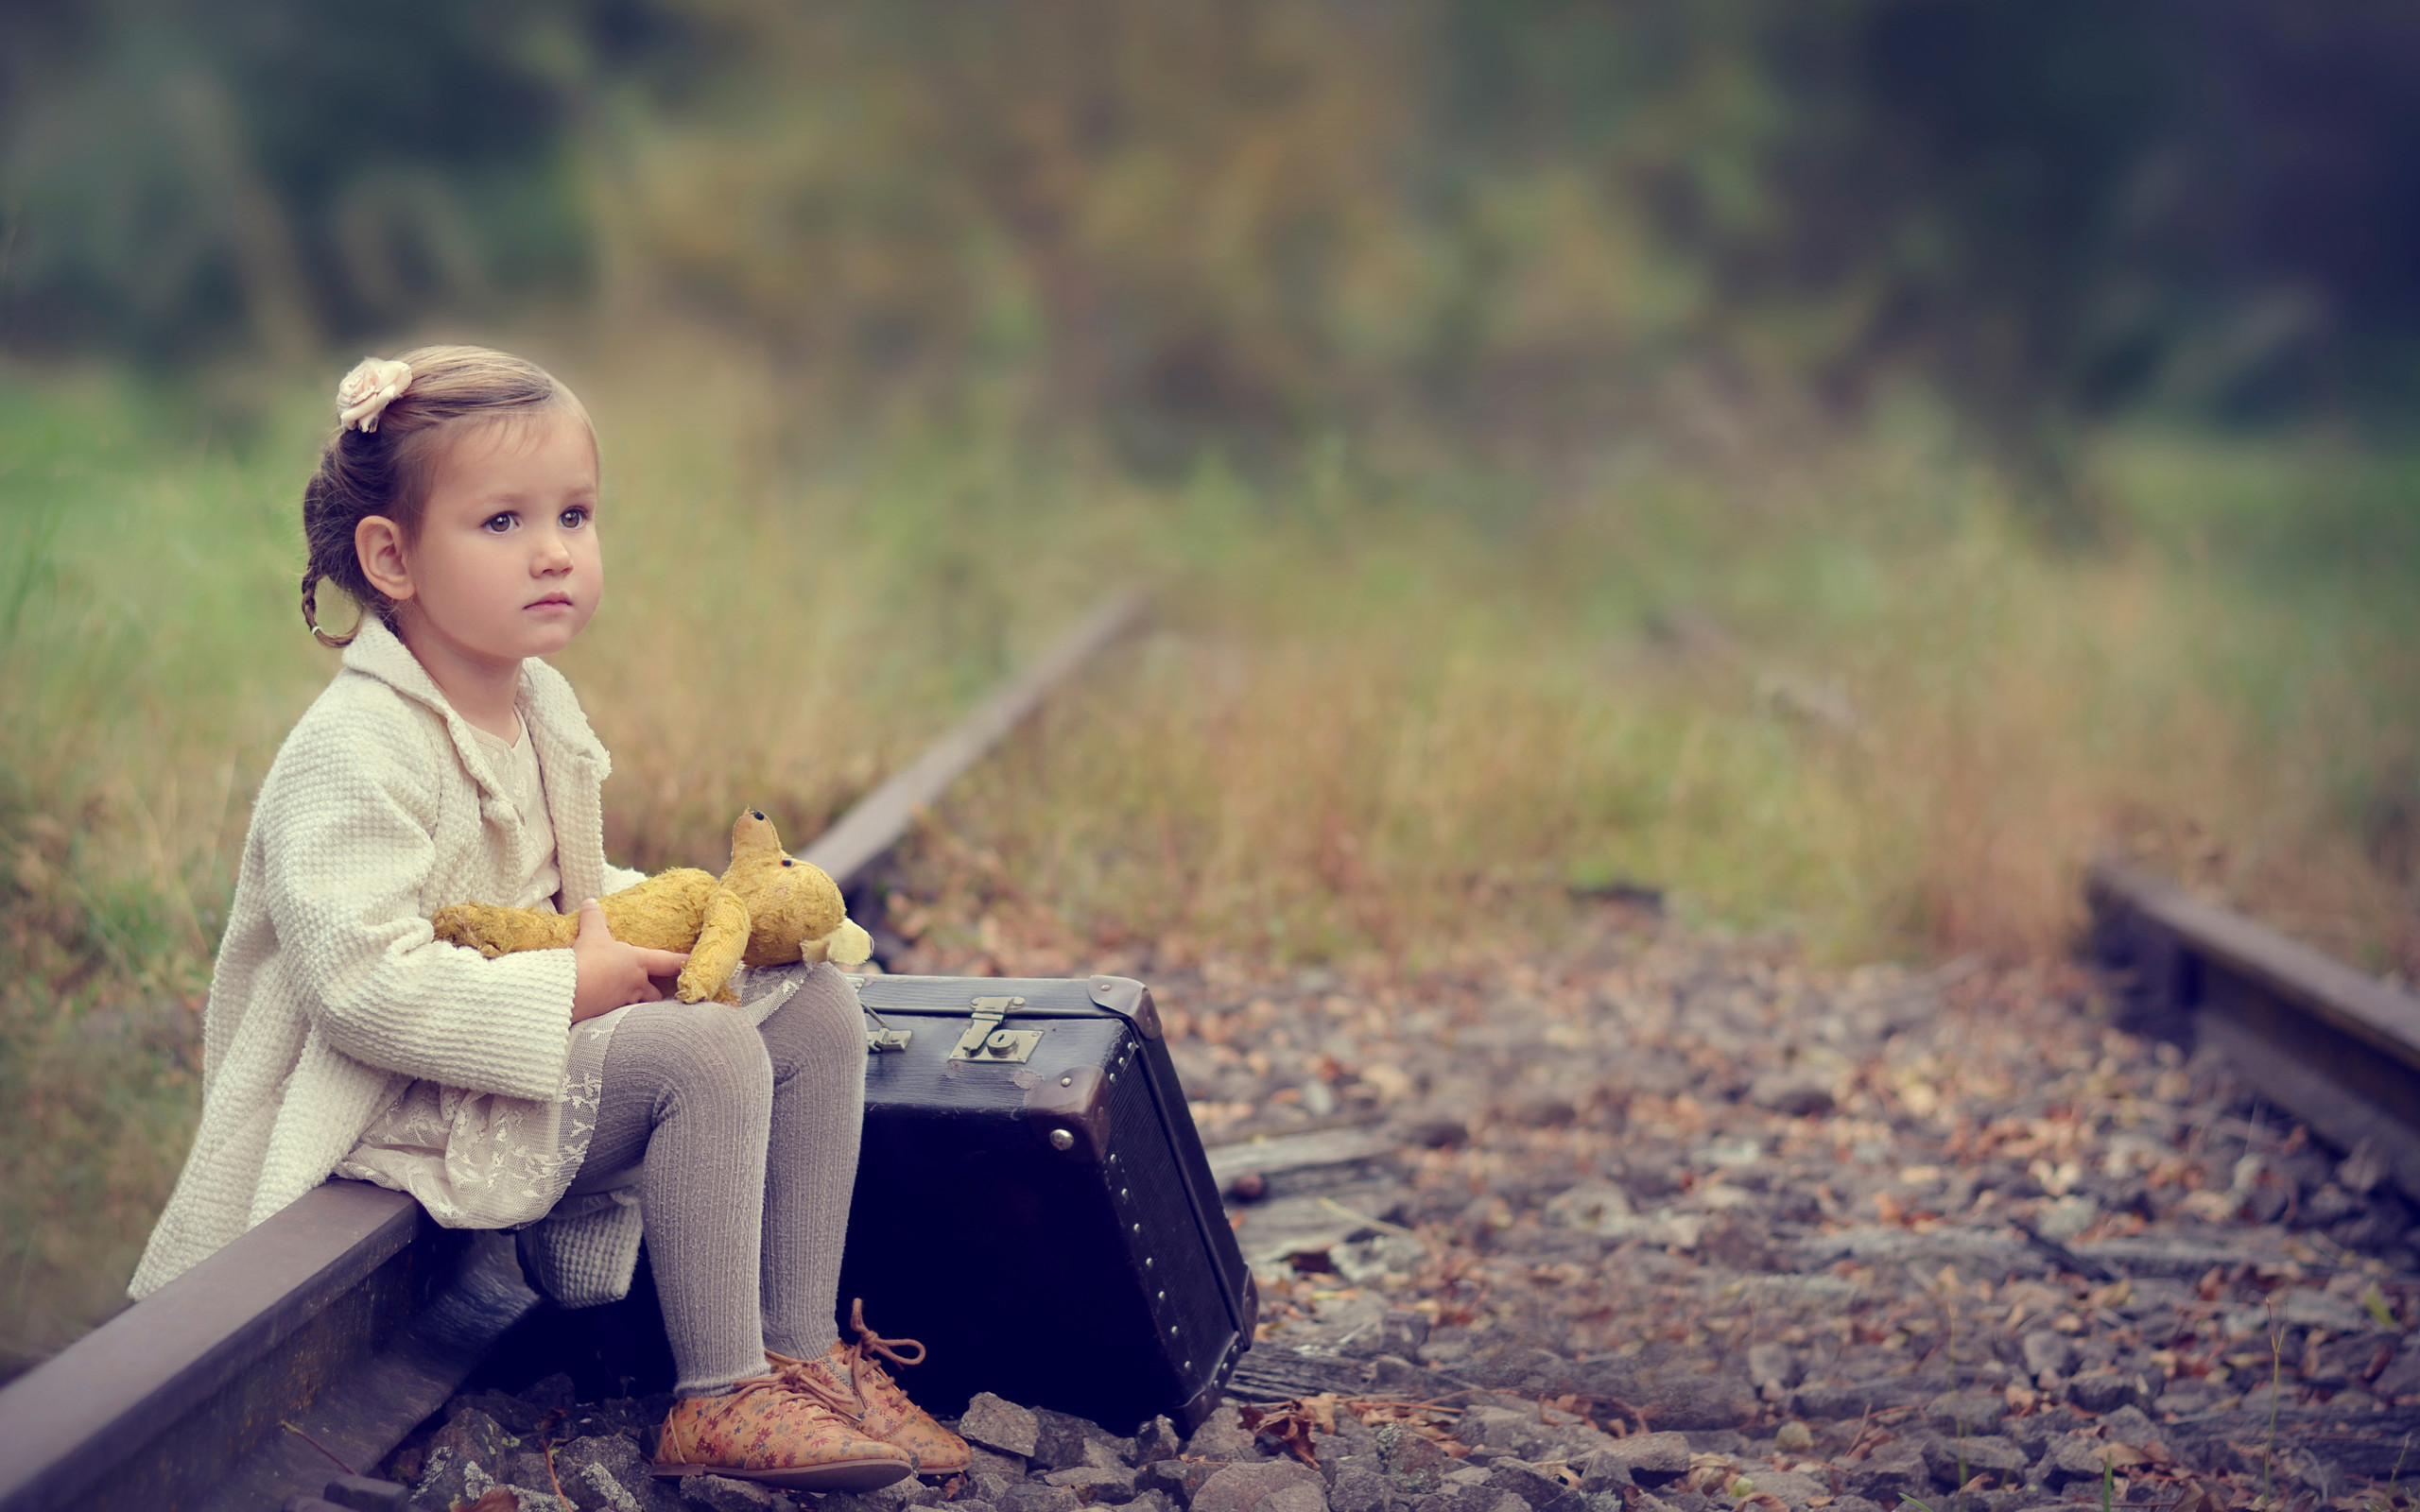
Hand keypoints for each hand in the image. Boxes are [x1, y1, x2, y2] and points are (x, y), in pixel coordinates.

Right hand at [571, 899, 689, 1021]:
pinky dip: (617, 1014)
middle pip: (655, 992)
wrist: (571, 989)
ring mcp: (625, 1001)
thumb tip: (589, 902)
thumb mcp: (591, 934)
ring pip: (640, 1006)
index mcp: (638, 961)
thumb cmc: (588, 959)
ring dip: (639, 1004)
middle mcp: (637, 983)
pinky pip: (620, 1016)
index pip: (668, 961)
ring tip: (633, 1003)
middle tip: (655, 990)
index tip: (693, 963)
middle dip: (655, 992)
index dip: (682, 962)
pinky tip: (610, 1012)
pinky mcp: (610, 1016)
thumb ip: (593, 918)